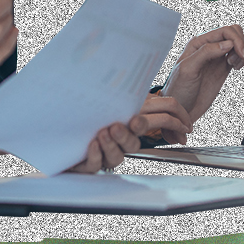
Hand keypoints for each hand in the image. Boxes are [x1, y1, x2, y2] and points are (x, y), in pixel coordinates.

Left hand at [66, 96, 192, 172]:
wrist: (60, 130)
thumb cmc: (88, 111)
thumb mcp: (112, 96)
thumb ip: (133, 92)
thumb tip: (147, 80)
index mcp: (130, 121)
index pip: (160, 122)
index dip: (176, 124)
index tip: (183, 128)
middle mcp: (119, 139)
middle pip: (135, 142)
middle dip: (136, 130)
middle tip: (133, 121)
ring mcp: (104, 151)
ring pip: (117, 156)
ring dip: (113, 143)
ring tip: (105, 131)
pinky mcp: (88, 161)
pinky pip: (95, 163)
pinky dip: (96, 154)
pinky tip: (92, 143)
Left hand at [162, 25, 243, 123]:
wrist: (180, 110)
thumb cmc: (178, 90)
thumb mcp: (188, 69)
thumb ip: (205, 53)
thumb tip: (227, 44)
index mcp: (198, 43)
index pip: (224, 31)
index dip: (236, 40)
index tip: (241, 54)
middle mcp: (208, 47)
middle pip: (232, 33)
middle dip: (241, 44)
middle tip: (240, 58)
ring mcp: (216, 57)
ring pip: (236, 43)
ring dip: (242, 52)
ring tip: (235, 65)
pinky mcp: (222, 68)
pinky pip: (237, 56)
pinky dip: (241, 59)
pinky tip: (235, 67)